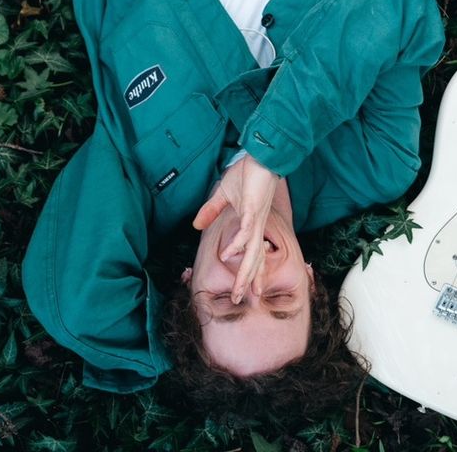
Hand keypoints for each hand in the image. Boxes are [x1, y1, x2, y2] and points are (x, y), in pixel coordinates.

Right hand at [193, 154, 278, 302]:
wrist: (261, 156)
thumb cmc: (247, 174)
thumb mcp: (224, 195)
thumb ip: (211, 210)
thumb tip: (196, 225)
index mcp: (253, 225)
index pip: (253, 253)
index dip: (251, 272)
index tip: (249, 292)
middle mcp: (257, 227)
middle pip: (254, 260)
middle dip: (247, 281)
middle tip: (241, 301)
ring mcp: (256, 220)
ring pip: (252, 252)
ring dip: (245, 272)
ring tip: (239, 291)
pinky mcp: (254, 210)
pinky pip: (246, 231)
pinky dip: (237, 244)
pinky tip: (229, 255)